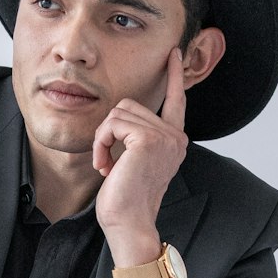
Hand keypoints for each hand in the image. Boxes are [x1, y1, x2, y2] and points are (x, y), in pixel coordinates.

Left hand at [92, 47, 188, 245]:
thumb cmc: (126, 201)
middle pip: (131, 105)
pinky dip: (101, 143)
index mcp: (174, 141)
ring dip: (103, 139)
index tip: (173, 53)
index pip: (176, 101)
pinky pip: (112, 124)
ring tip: (107, 166)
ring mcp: (164, 137)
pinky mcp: (148, 139)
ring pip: (119, 113)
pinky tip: (105, 166)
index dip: (174, 76)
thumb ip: (136, 138)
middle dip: (110, 131)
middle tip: (107, 162)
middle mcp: (175, 136)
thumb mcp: (134, 163)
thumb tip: (120, 120)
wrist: (129, 224)